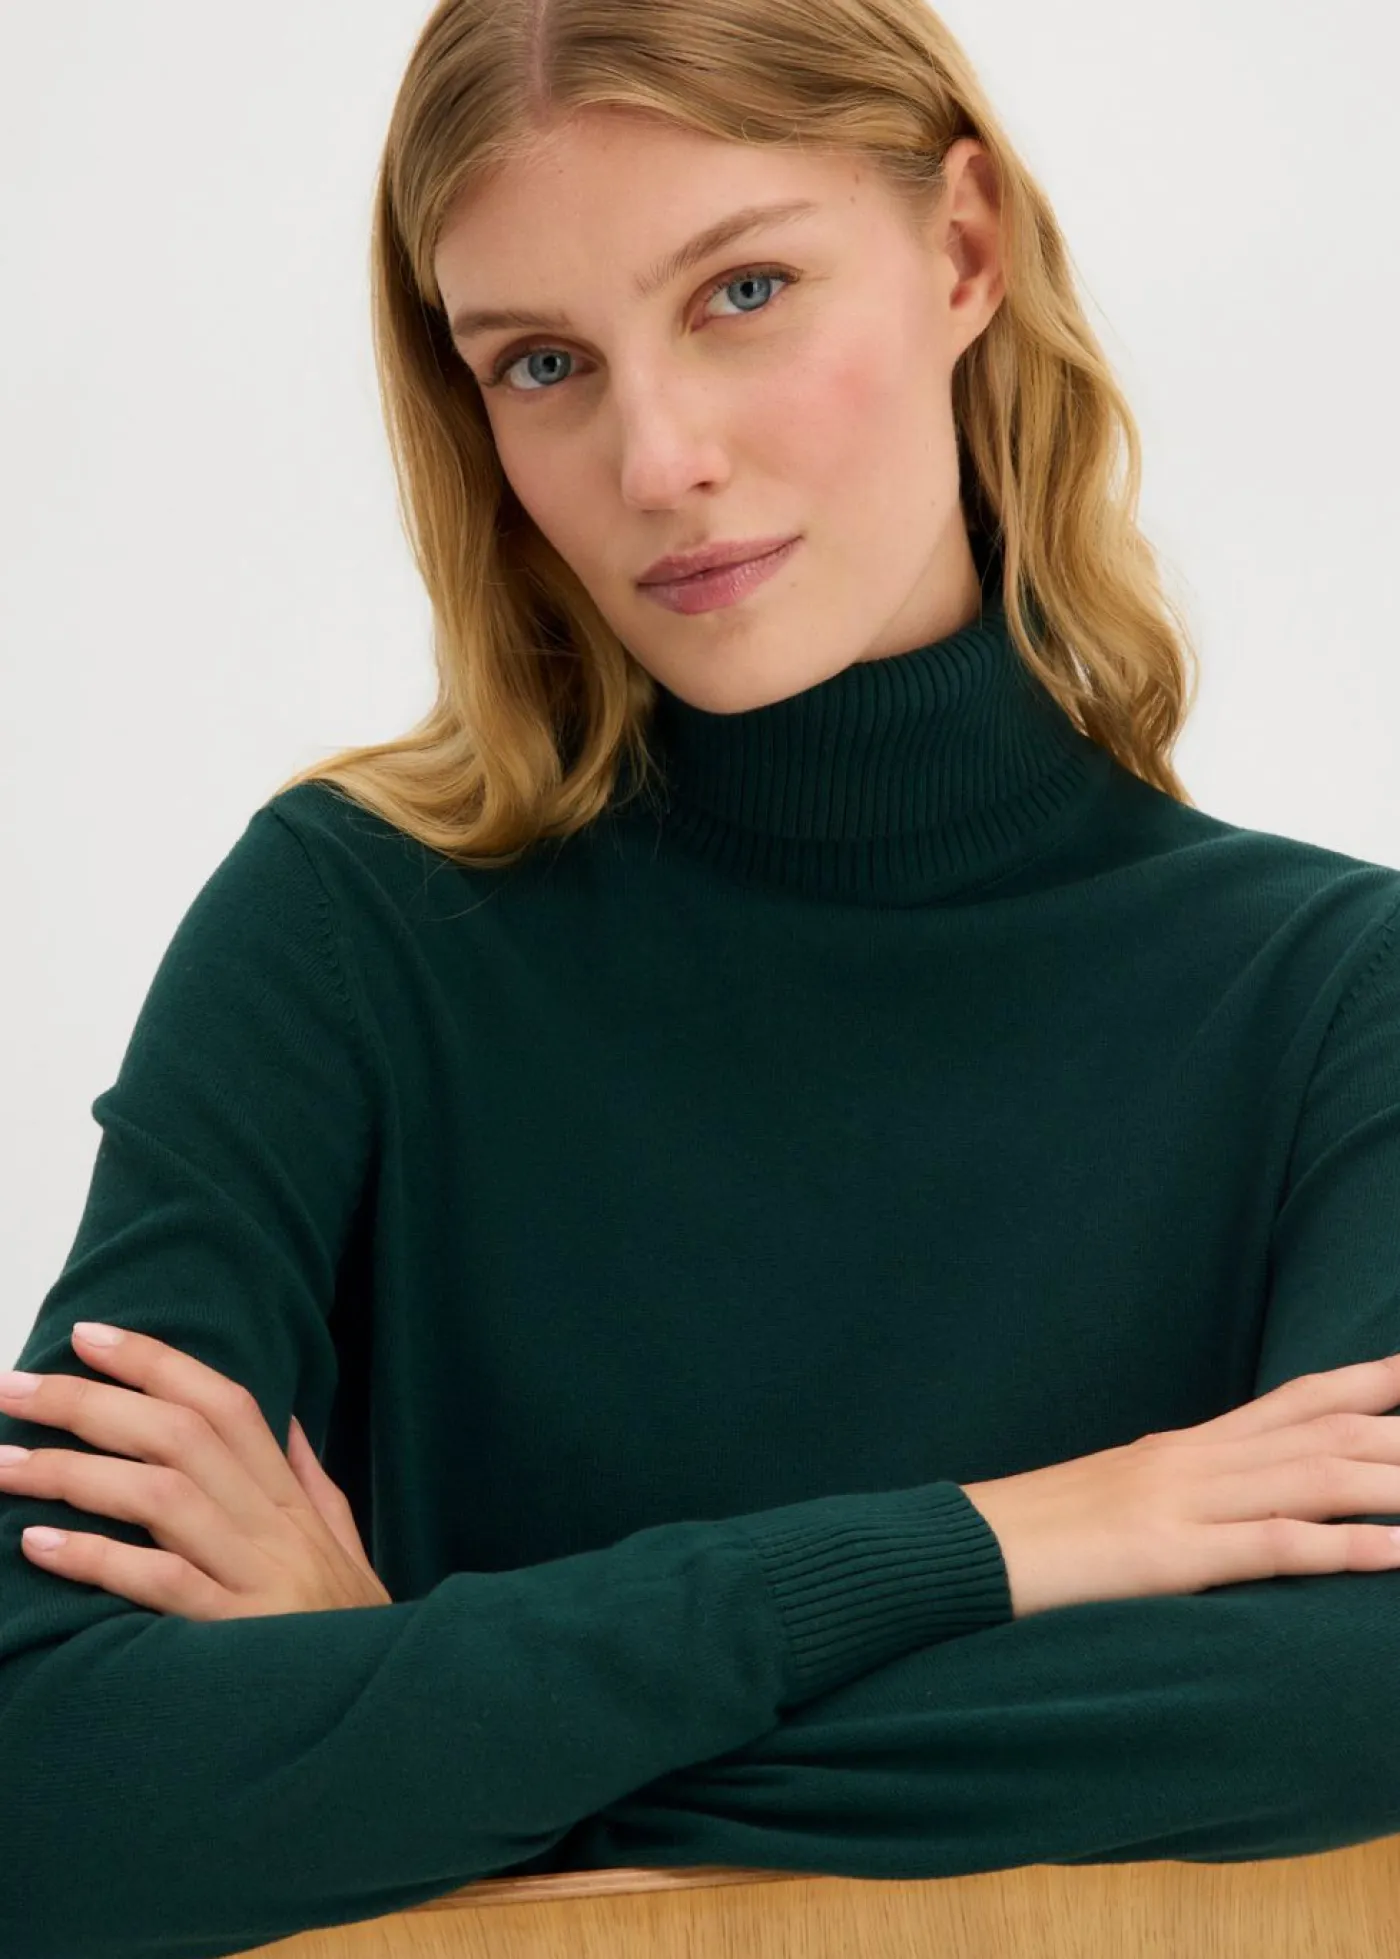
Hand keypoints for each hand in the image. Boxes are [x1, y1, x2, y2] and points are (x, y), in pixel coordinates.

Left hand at [0, 1323, 391, 1619]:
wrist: (391, 1714)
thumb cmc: (352, 1631)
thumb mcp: (344, 1545)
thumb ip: (311, 1482)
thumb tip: (286, 1424)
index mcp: (291, 1500)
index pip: (224, 1404)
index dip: (157, 1362)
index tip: (89, 1336)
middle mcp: (274, 1525)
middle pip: (179, 1437)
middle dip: (89, 1403)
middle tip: (14, 1388)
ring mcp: (257, 1577)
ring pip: (162, 1497)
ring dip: (73, 1472)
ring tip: (3, 1463)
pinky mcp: (237, 1634)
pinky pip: (161, 1584)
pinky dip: (97, 1559)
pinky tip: (40, 1544)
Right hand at [960, 1351, 1399, 1619]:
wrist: (961, 1550)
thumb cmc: (1040, 1537)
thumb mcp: (1123, 1501)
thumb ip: (1186, 1494)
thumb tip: (1238, 1504)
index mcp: (1187, 1446)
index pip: (1299, 1399)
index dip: (1372, 1384)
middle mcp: (1194, 1458)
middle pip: (1326, 1431)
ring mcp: (1181, 1501)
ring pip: (1315, 1477)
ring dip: (1397, 1482)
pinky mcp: (1166, 1554)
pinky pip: (1272, 1546)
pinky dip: (1345, 1548)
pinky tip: (1398, 1554)